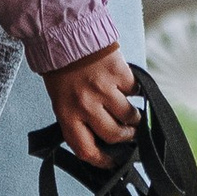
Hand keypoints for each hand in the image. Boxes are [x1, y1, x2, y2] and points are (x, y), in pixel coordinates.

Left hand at [45, 43, 136, 167]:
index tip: (114, 161)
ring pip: (129, 116)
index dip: (103, 161)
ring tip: (131, 112)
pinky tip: (127, 88)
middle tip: (129, 132)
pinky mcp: (118, 73)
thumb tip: (104, 140)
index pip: (87, 150)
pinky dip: (134, 92)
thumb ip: (79, 119)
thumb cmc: (62, 69)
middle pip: (115, 135)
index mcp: (67, 114)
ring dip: (134, 117)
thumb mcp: (62, 99)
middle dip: (126, 137)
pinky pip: (134, 91)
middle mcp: (85, 104)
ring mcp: (103, 89)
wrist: (64, 33)